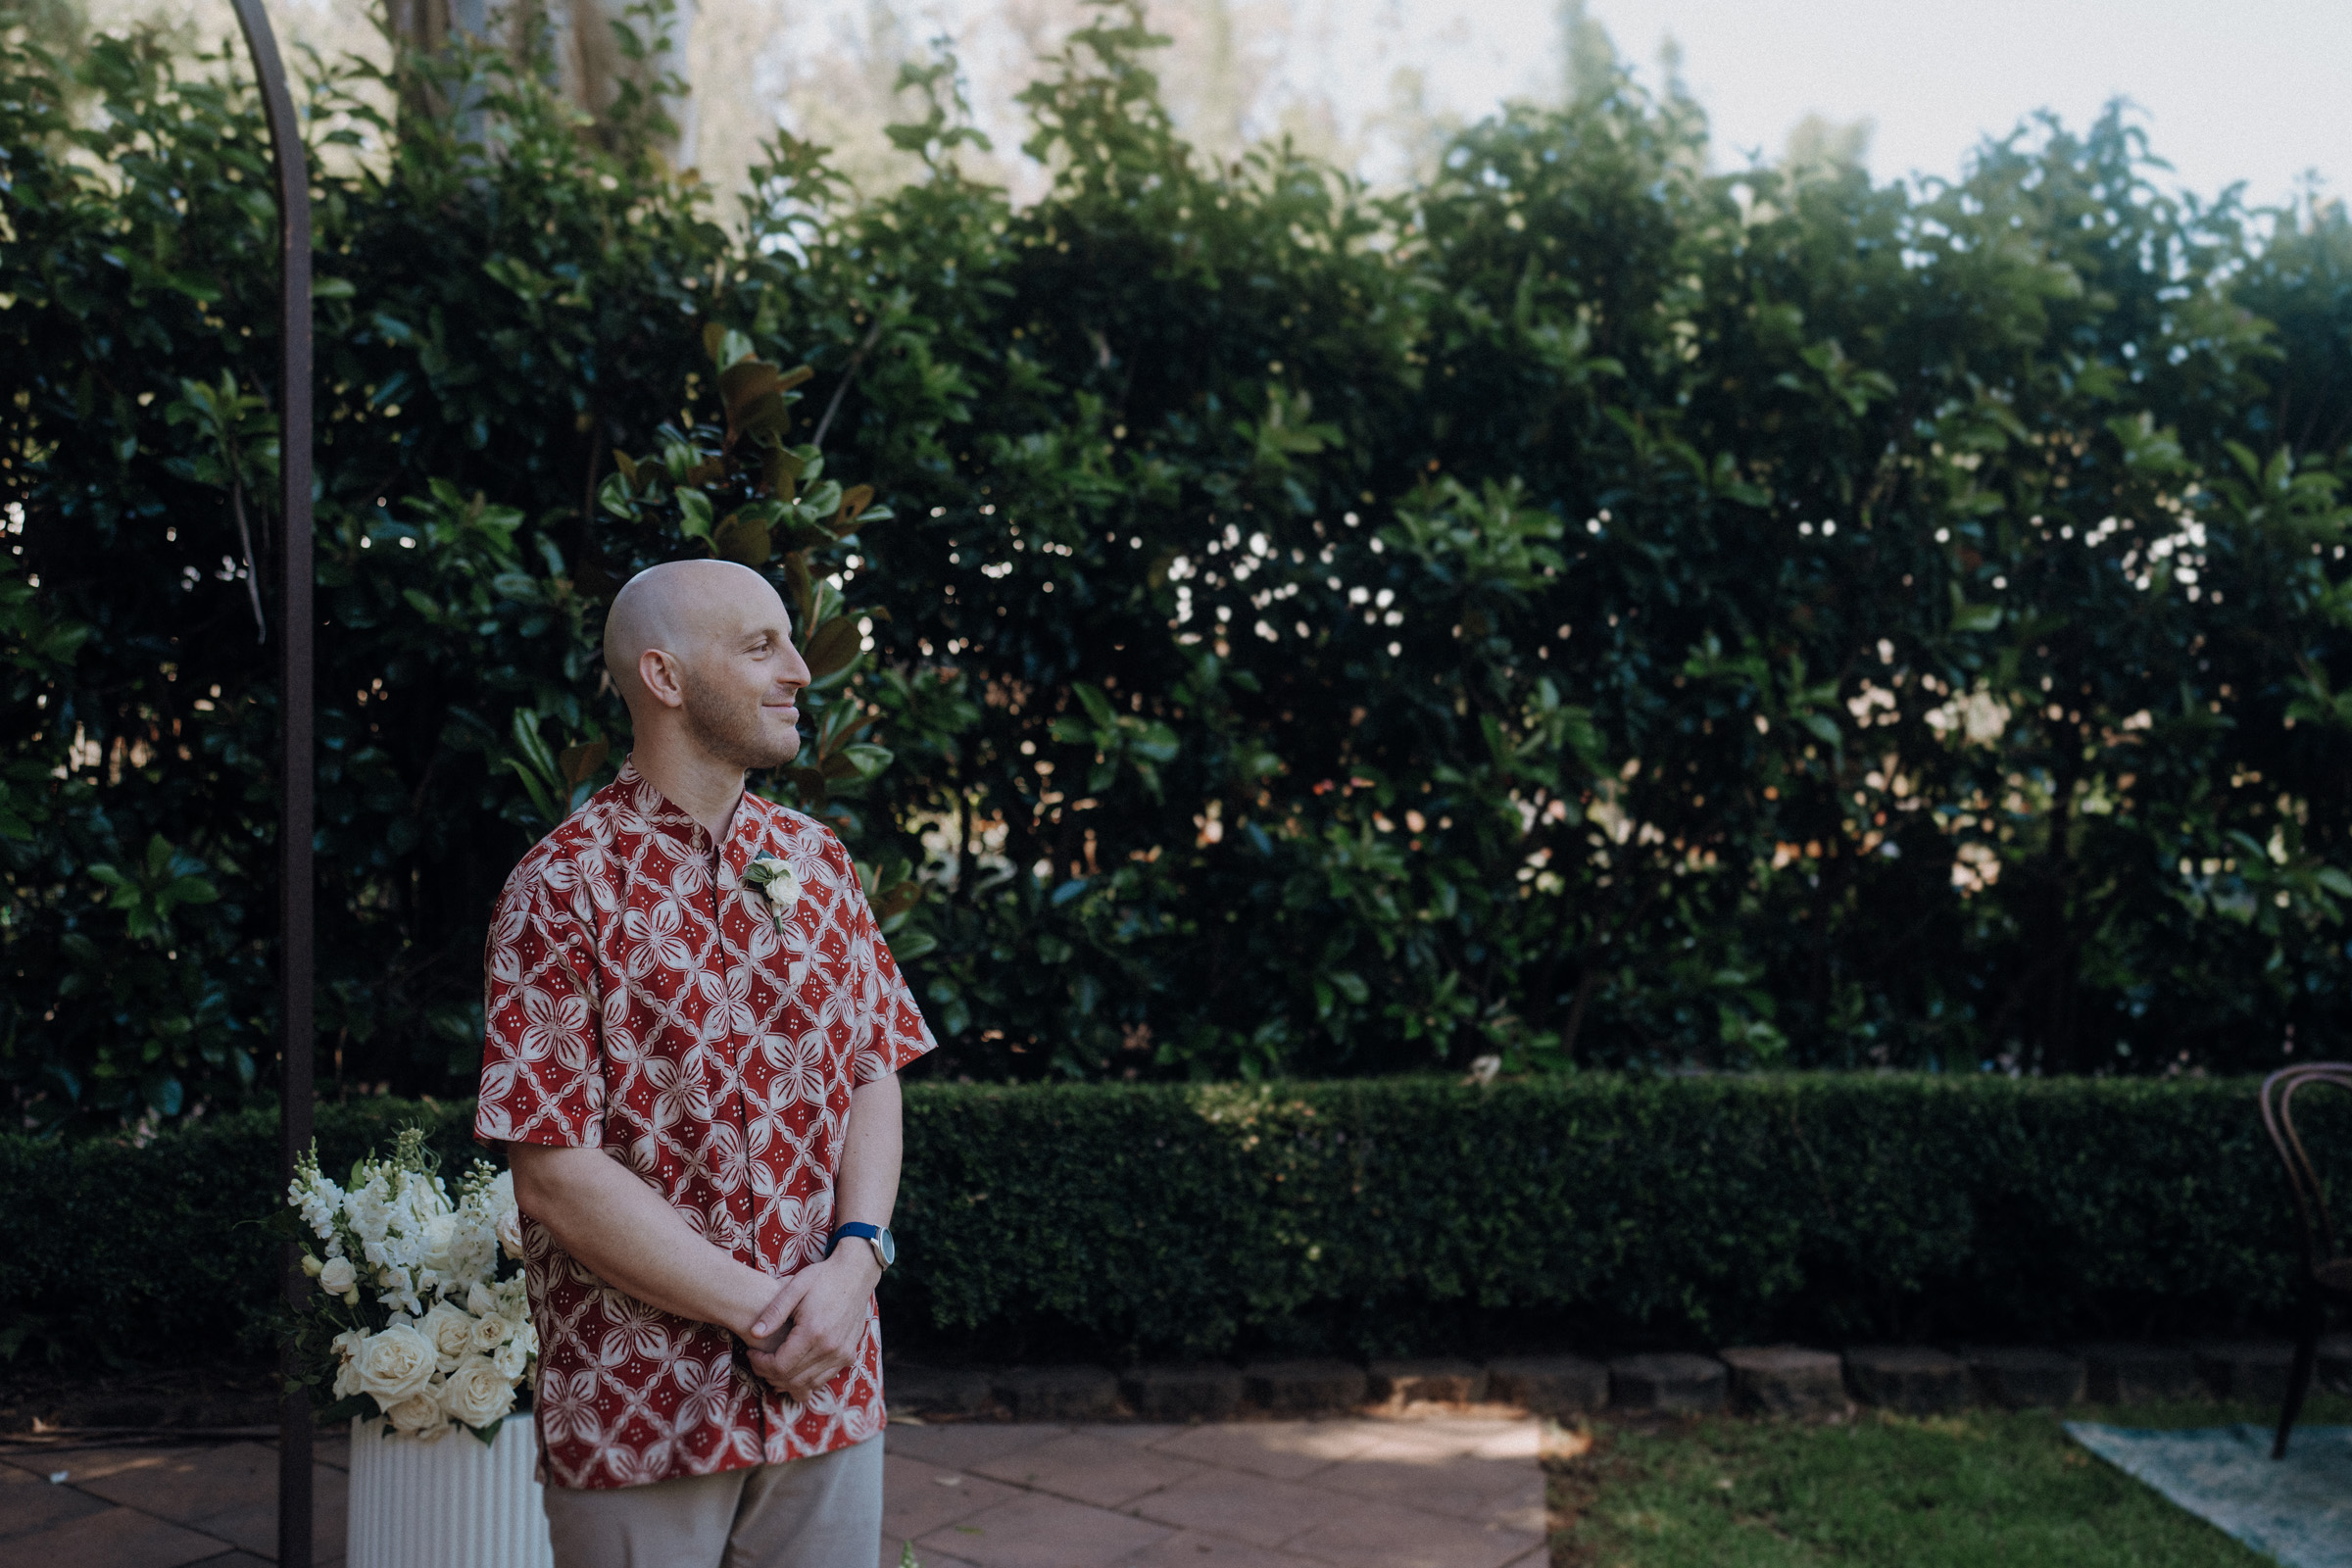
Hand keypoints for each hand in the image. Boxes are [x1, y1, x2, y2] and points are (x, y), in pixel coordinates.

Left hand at [744, 1249, 880, 1401]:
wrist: (855, 1275)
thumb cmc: (822, 1278)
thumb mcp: (794, 1287)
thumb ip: (774, 1311)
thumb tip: (754, 1333)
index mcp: (813, 1331)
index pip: (780, 1366)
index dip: (760, 1365)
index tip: (751, 1353)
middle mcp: (829, 1348)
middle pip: (792, 1379)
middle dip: (769, 1374)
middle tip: (759, 1361)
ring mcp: (842, 1354)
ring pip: (807, 1384)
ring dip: (786, 1382)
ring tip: (773, 1367)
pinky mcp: (849, 1356)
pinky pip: (823, 1379)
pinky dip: (805, 1380)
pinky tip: (794, 1369)